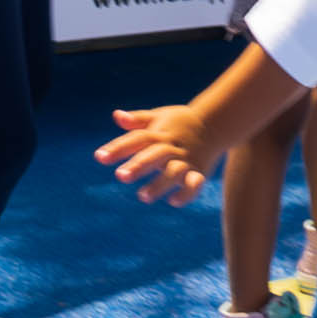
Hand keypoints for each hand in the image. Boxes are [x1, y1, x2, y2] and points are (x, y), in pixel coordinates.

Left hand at [96, 103, 216, 204]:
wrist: (217, 124)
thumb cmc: (180, 122)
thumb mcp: (160, 116)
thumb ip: (139, 119)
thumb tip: (117, 116)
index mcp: (160, 133)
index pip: (138, 138)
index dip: (119, 147)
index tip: (100, 157)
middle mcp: (172, 147)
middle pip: (155, 155)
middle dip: (139, 165)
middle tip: (120, 176)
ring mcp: (186, 160)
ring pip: (174, 172)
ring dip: (160, 184)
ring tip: (143, 197)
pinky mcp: (199, 172)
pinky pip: (195, 183)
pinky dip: (187, 193)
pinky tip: (173, 201)